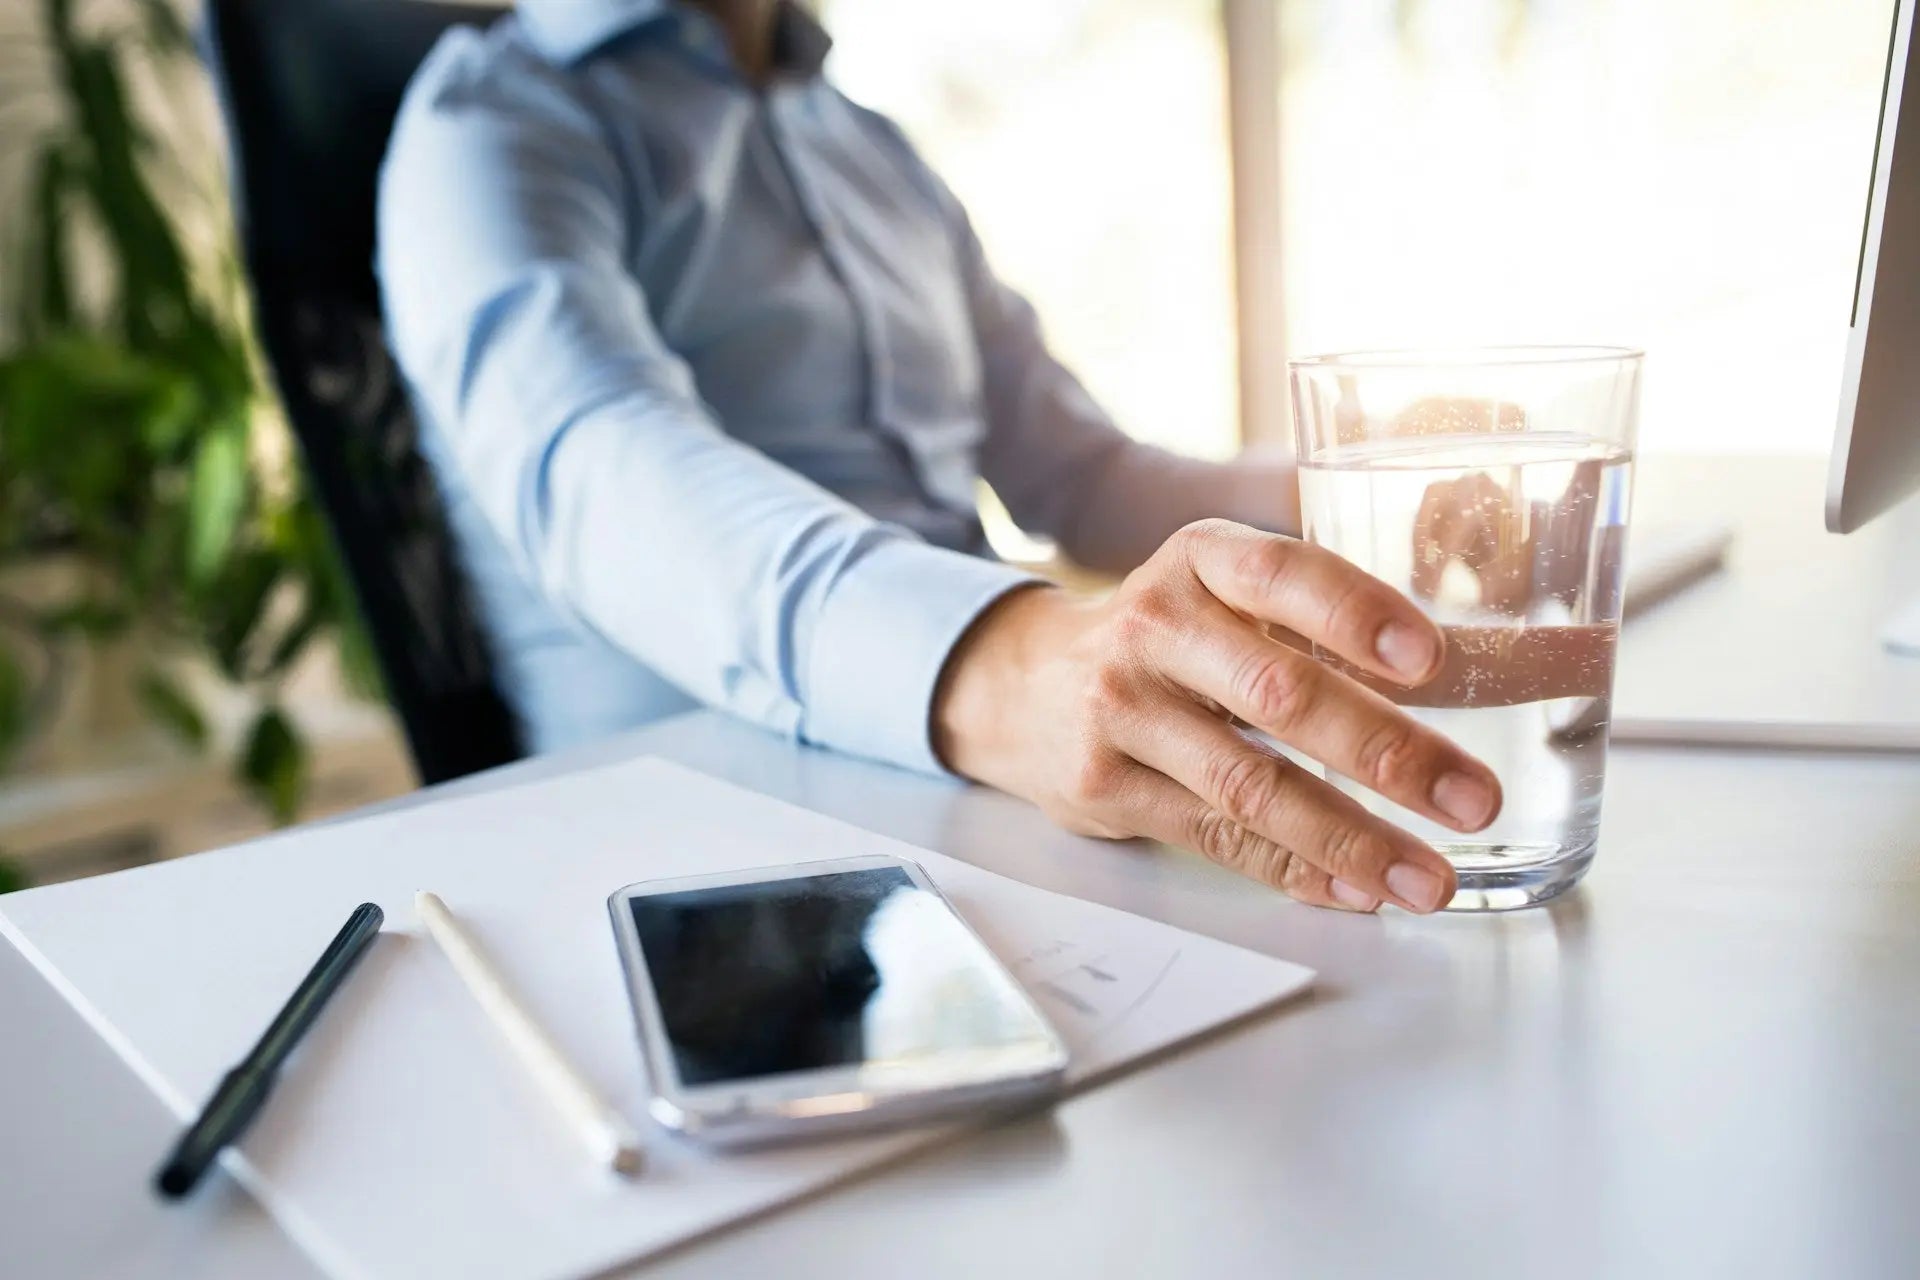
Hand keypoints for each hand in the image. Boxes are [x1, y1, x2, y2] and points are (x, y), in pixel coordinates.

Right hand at [932, 520, 1502, 913]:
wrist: (1025, 684)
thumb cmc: (1170, 638)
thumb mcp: (1229, 597)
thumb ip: (1336, 623)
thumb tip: (1528, 667)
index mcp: (1202, 561)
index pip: (1282, 577)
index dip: (1355, 615)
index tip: (1432, 661)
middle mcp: (1154, 625)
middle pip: (1278, 693)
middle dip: (1387, 752)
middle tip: (1472, 798)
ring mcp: (1120, 709)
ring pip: (1249, 783)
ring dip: (1352, 837)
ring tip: (1432, 877)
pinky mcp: (1104, 785)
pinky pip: (1216, 837)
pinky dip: (1295, 870)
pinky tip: (1357, 888)